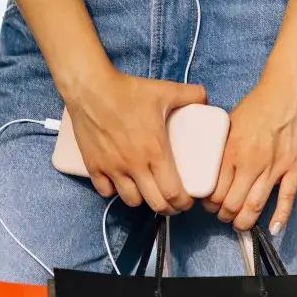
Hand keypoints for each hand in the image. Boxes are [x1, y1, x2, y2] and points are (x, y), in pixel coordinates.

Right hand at [66, 71, 204, 213]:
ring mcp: (112, 168)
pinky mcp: (93, 166)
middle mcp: (134, 165)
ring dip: (142, 200)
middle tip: (172, 202)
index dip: (183, 203)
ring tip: (147, 191)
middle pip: (155, 204)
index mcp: (155, 151)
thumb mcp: (165, 91)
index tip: (187, 201)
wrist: (91, 88)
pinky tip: (120, 183)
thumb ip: (190, 95)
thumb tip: (205, 98)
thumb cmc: (127, 91)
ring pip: (130, 200)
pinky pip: (105, 190)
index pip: (173, 193)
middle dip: (168, 208)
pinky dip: (114, 191)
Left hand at [209, 70, 296, 233]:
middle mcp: (250, 164)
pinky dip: (280, 218)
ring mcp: (274, 168)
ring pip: (255, 207)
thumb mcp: (229, 123)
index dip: (210, 205)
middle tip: (225, 216)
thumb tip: (210, 164)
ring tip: (241, 224)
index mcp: (232, 153)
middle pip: (232, 204)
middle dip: (225, 216)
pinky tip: (273, 229)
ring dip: (245, 221)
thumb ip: (221, 147)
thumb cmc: (258, 105)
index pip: (215, 192)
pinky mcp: (294, 169)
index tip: (211, 205)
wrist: (288, 92)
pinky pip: (286, 199)